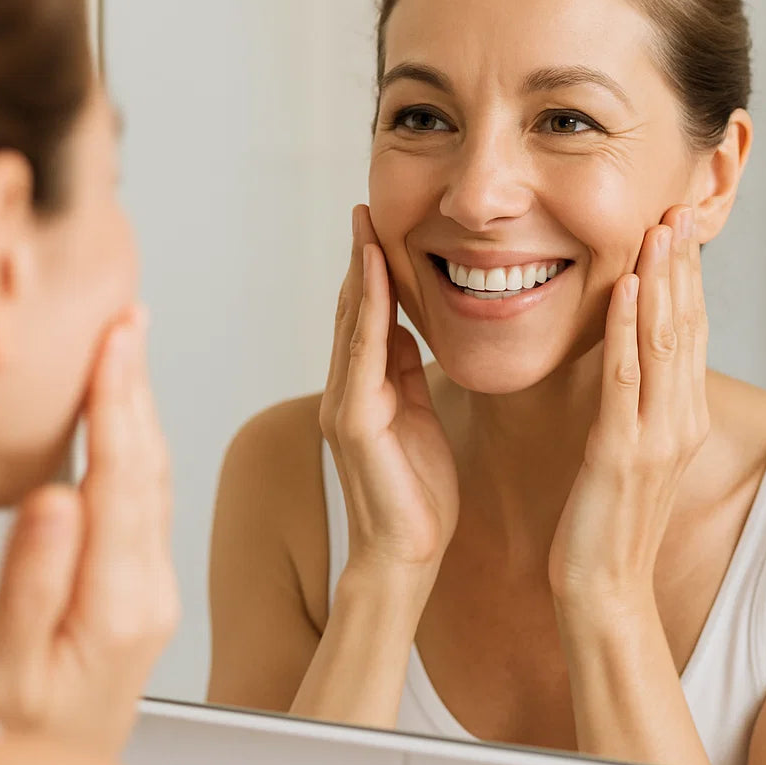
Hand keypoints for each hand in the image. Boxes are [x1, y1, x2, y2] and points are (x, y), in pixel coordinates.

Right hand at [0, 307, 179, 754]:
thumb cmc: (24, 732)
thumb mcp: (7, 671)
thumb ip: (33, 583)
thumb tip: (54, 496)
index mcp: (119, 601)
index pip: (120, 479)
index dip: (117, 402)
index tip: (116, 340)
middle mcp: (150, 585)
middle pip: (147, 465)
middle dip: (137, 385)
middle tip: (129, 319)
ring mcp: (155, 583)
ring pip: (154, 476)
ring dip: (142, 406)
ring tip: (130, 348)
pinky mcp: (148, 584)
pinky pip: (150, 497)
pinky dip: (138, 443)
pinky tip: (128, 416)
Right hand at [319, 205, 458, 585]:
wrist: (408, 555)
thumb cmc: (418, 494)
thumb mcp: (419, 416)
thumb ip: (406, 373)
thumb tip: (405, 327)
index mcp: (367, 389)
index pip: (366, 319)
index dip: (370, 272)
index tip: (377, 228)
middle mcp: (348, 390)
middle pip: (351, 311)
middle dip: (358, 259)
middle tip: (363, 209)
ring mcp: (346, 404)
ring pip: (351, 324)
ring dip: (358, 271)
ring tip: (364, 224)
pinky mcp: (356, 421)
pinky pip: (363, 353)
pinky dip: (367, 309)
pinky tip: (374, 274)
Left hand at [548, 205, 708, 606]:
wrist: (604, 587)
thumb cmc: (608, 518)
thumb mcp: (631, 450)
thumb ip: (636, 403)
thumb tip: (629, 357)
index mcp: (679, 416)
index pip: (689, 331)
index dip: (686, 276)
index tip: (678, 226)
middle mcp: (679, 419)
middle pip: (686, 325)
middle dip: (681, 264)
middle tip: (678, 206)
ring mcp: (656, 436)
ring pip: (664, 341)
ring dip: (661, 281)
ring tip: (658, 230)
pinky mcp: (623, 452)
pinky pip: (626, 379)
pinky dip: (628, 331)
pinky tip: (625, 290)